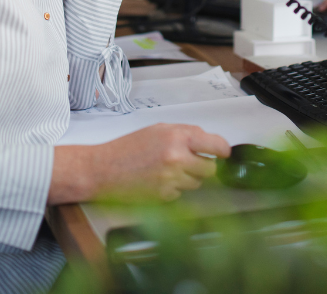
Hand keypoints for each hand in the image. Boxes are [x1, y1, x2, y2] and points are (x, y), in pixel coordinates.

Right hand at [50, 123, 230, 203]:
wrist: (102, 169)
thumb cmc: (127, 148)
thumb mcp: (159, 129)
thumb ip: (185, 134)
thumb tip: (208, 142)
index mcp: (178, 137)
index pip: (215, 145)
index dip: (223, 150)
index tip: (224, 153)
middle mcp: (177, 158)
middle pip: (209, 169)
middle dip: (204, 166)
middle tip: (191, 162)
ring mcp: (171, 179)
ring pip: (196, 183)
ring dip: (188, 178)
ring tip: (168, 170)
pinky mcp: (163, 196)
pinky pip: (180, 194)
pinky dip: (174, 189)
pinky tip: (158, 181)